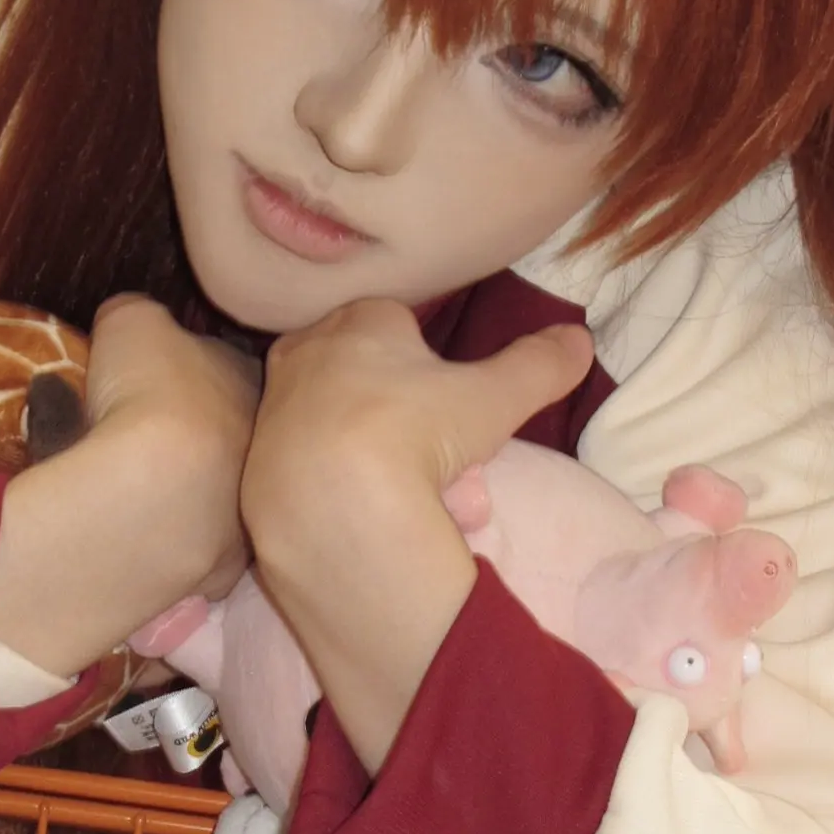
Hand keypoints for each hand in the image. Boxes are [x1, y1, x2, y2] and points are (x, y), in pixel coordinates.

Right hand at [0, 298, 259, 680]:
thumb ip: (135, 316)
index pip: (226, 363)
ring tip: (124, 489)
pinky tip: (129, 531)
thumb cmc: (147, 394)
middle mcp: (263, 446)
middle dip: (189, 432)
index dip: (186, 365)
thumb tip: (129, 326)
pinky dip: (163, 539)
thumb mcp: (130, 320)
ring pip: (213, 492)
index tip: (148, 376)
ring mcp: (248, 512)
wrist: (151, 496)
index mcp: (249, 380)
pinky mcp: (218, 568)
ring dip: (178, 489)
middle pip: (224, 430)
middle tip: (135, 435)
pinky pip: (187, 546)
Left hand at [243, 300, 591, 555]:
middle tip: (429, 447)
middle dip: (392, 401)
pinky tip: (357, 513)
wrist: (330, 505)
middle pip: (357, 368)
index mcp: (359, 321)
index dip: (424, 356)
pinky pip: (301, 466)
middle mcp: (305, 353)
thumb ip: (539, 366)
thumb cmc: (413, 432)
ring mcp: (273, 409)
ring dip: (362, 445)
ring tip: (400, 488)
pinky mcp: (252, 462)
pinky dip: (330, 483)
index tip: (448, 394)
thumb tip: (580, 340)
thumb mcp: (494, 398)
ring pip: (327, 417)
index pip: (393, 319)